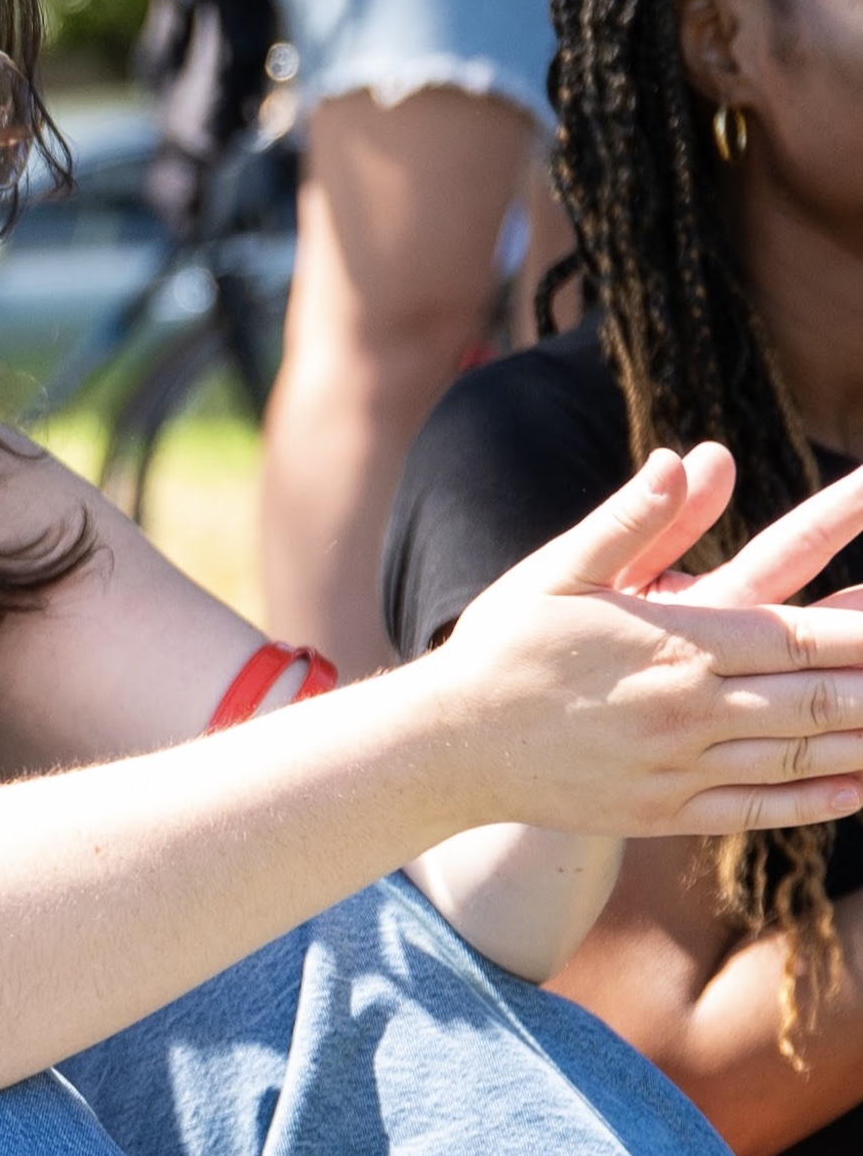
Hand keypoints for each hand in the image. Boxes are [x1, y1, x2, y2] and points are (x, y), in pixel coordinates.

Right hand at [433, 444, 862, 836]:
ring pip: (803, 757)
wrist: (448, 747)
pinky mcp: (668, 812)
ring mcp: (683, 767)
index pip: (801, 635)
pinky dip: (823, 799)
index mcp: (675, 642)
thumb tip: (683, 459)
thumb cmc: (500, 648)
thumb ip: (630, 520)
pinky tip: (859, 786)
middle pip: (821, 701)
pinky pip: (764, 808)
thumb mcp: (557, 570)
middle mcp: (690, 708)